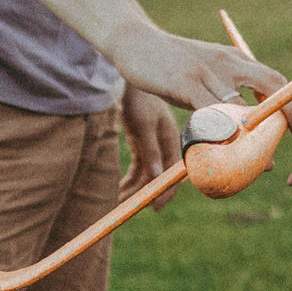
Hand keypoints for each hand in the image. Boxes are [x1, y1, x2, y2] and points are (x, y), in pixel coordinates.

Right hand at [108, 24, 291, 136]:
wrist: (134, 40)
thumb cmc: (169, 61)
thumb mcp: (205, 70)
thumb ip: (224, 89)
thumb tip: (240, 119)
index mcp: (235, 59)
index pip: (275, 78)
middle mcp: (227, 62)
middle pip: (271, 84)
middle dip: (290, 112)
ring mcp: (207, 72)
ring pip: (242, 103)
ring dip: (257, 133)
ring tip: (264, 160)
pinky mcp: (185, 83)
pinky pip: (210, 109)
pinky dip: (223, 130)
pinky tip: (230, 148)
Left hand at [120, 87, 177, 209]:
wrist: (131, 82)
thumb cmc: (140, 100)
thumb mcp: (143, 125)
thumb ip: (150, 150)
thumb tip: (156, 176)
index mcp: (171, 142)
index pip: (172, 174)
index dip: (166, 192)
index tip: (155, 208)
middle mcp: (164, 147)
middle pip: (159, 177)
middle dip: (146, 193)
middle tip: (129, 207)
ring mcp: (153, 146)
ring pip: (147, 175)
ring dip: (135, 188)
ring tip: (118, 199)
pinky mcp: (142, 144)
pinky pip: (138, 168)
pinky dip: (130, 178)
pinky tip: (120, 187)